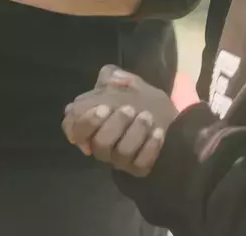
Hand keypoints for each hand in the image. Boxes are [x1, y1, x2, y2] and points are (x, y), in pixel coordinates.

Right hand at [62, 66, 178, 176]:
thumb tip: (110, 77)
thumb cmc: (143, 100)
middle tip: (129, 108)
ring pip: (120, 153)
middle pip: (99, 143)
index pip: (73, 129)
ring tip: (148, 117)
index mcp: (91, 123)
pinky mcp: (138, 170)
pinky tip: (158, 132)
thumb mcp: (127, 82)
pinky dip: (150, 147)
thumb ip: (114, 75)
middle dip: (114, 124)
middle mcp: (101, 145)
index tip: (104, 106)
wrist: (172, 118)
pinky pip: (140, 164)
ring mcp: (119, 160)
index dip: (85, 121)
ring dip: (134, 133)